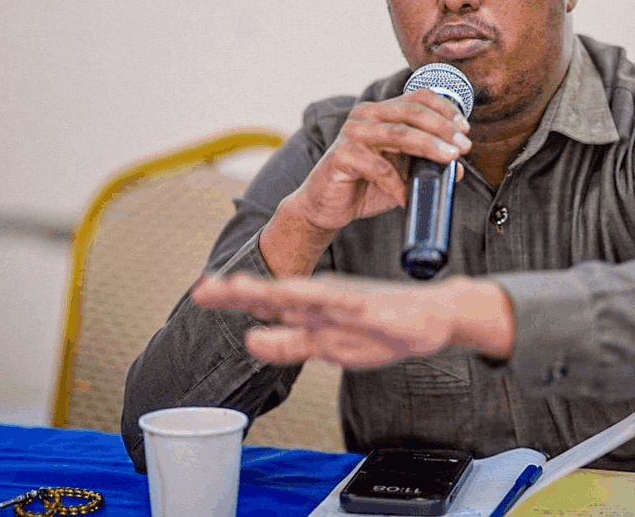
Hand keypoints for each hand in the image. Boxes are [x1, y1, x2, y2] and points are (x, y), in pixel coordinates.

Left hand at [192, 272, 513, 367]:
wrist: (434, 315)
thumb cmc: (383, 328)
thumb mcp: (329, 347)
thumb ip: (290, 343)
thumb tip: (250, 340)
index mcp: (311, 307)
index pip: (265, 302)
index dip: (233, 297)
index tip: (201, 291)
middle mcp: (322, 299)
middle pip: (274, 294)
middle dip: (239, 293)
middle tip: (203, 289)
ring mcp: (344, 301)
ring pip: (300, 295)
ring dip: (270, 292)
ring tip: (239, 287)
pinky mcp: (367, 306)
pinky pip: (337, 303)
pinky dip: (315, 299)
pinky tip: (295, 296)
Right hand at [294, 89, 471, 232]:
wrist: (327, 206)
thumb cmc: (365, 184)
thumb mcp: (402, 174)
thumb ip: (426, 167)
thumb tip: (460, 169)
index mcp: (381, 112)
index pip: (418, 98)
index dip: (445, 109)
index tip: (465, 129)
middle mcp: (365, 115)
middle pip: (411, 112)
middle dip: (443, 128)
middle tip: (463, 147)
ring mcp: (352, 133)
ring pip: (398, 133)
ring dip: (429, 146)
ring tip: (450, 160)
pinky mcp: (341, 155)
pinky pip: (378, 167)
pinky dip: (398, 184)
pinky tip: (408, 197)